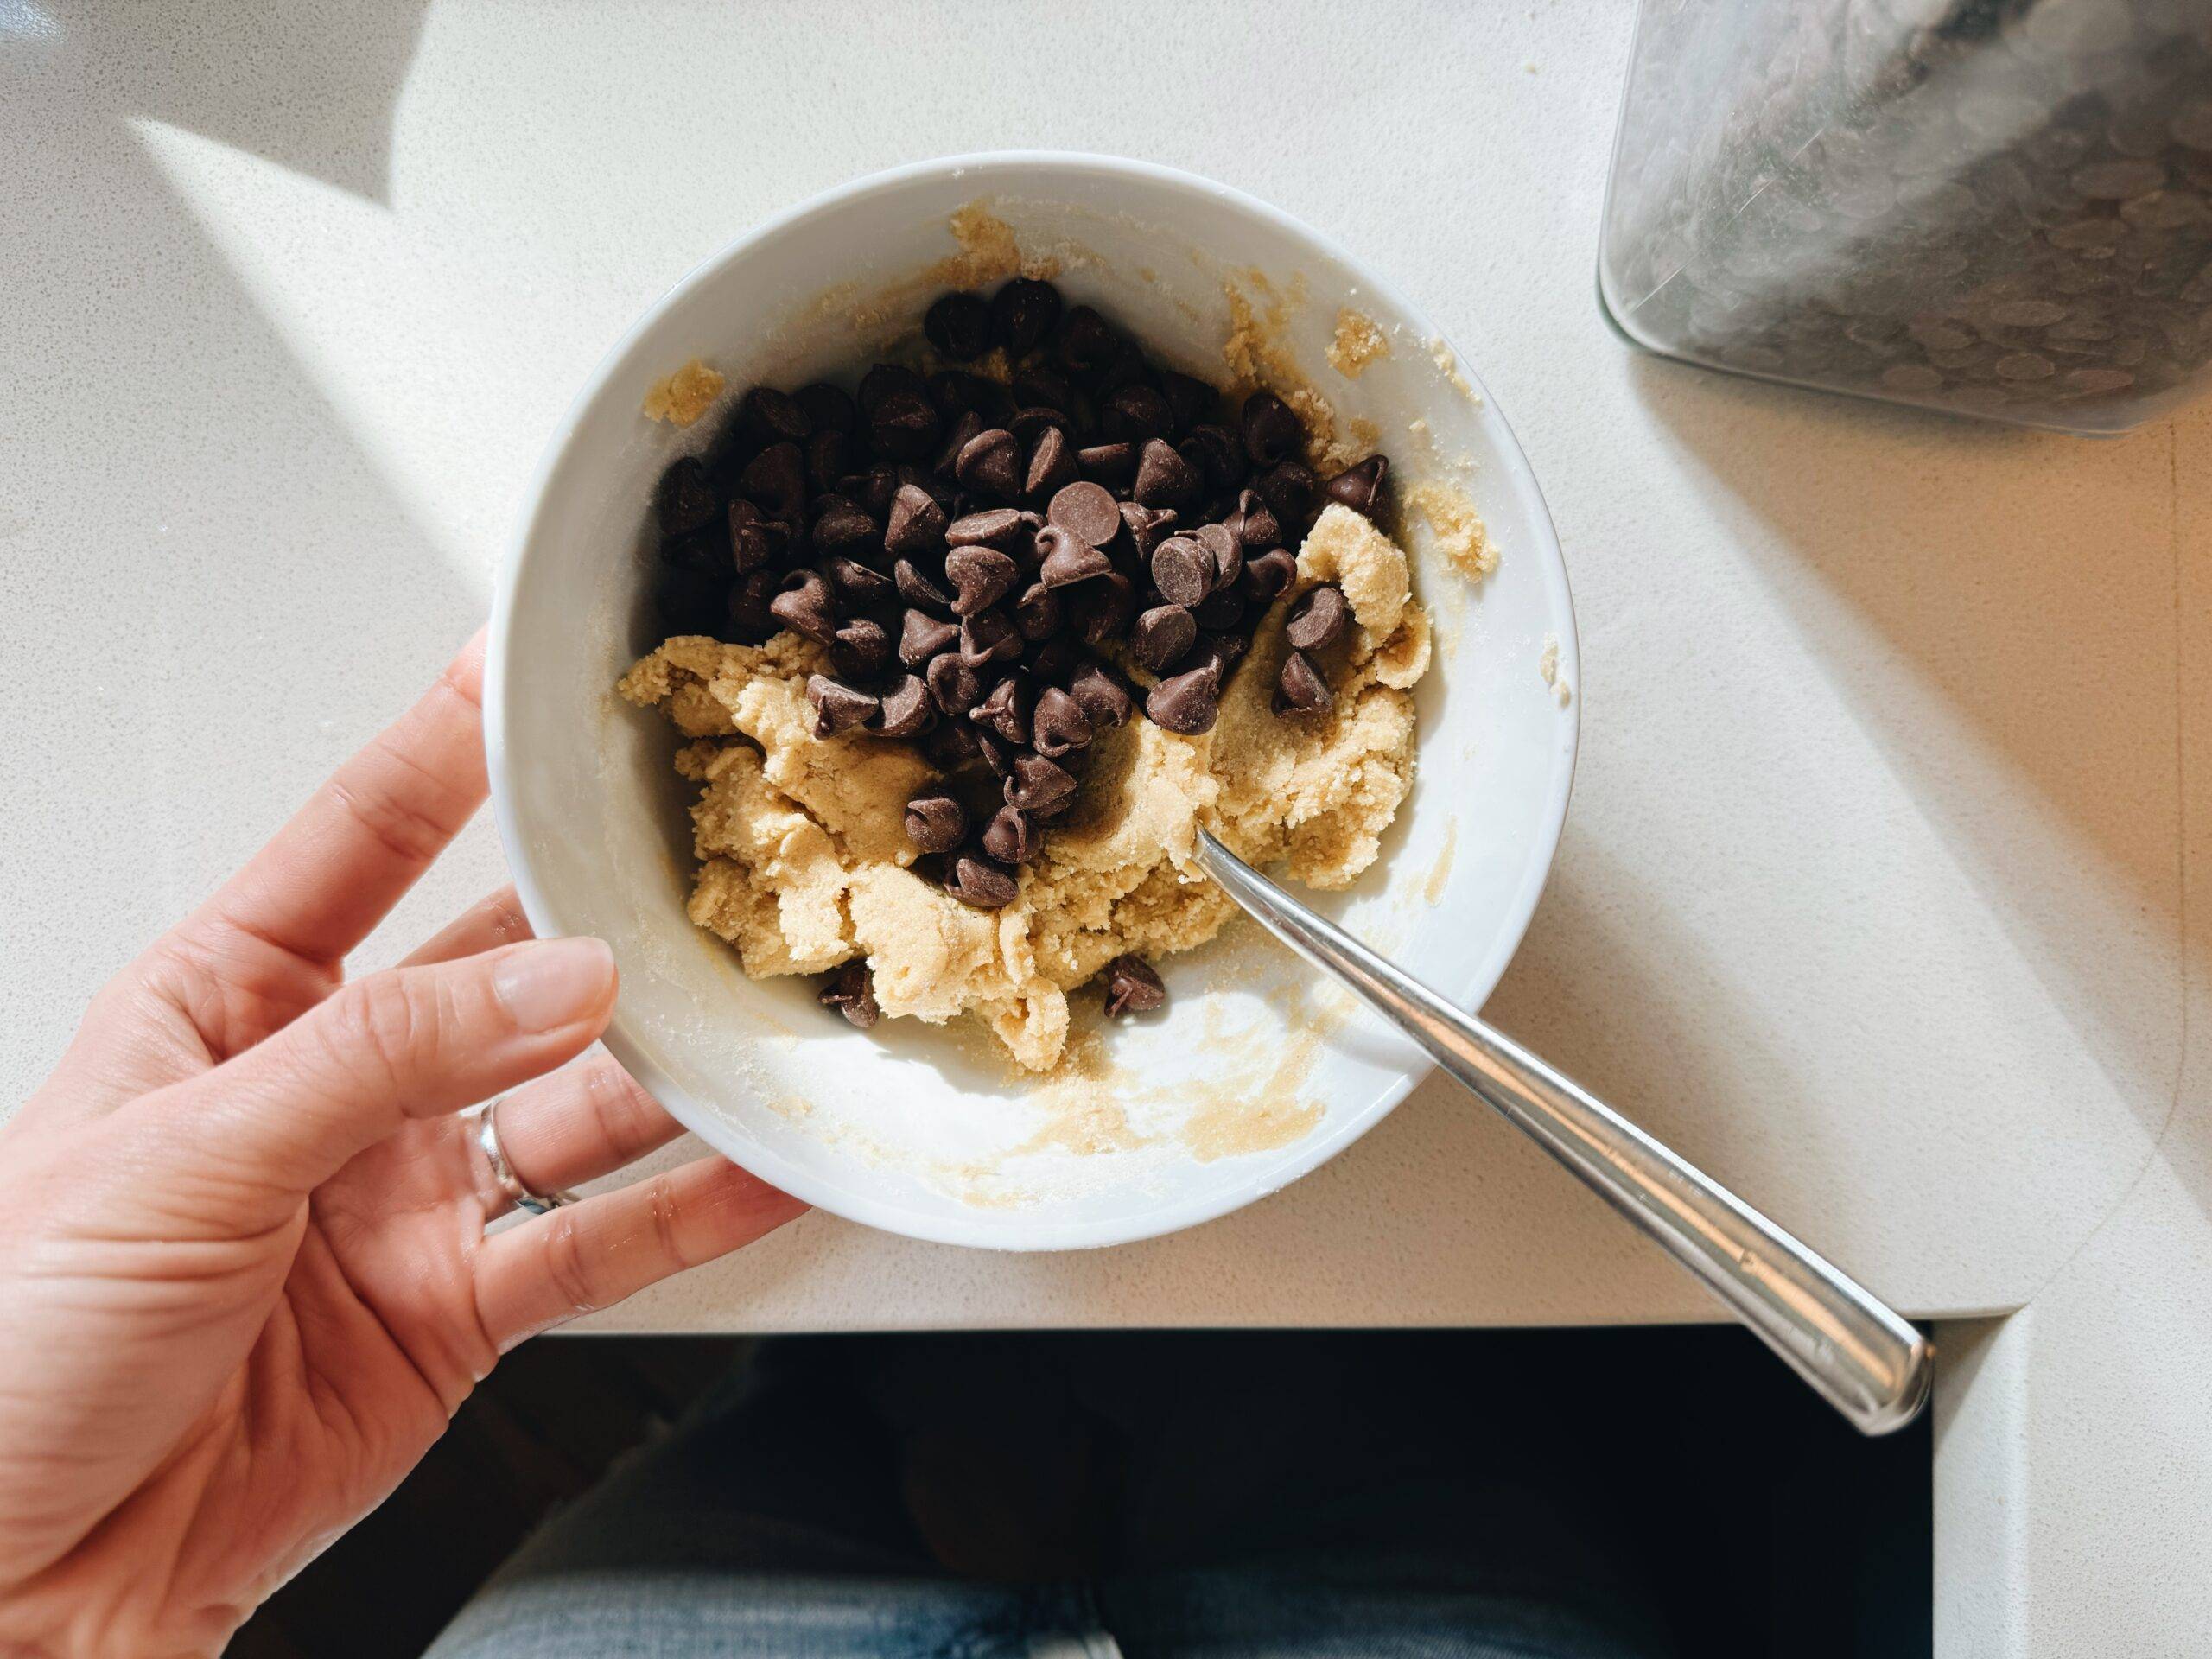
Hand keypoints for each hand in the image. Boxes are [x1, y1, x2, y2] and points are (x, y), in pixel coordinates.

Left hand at [0, 634, 803, 1655]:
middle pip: (500, 971)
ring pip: (573, 1104)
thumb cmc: (8, 1356)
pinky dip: (687, 1211)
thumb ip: (382, 1061)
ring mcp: (401, 1199)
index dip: (445, 753)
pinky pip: (595, 1242)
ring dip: (667, 1071)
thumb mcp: (181, 1158)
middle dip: (600, 920)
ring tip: (754, 1022)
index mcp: (225, 1009)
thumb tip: (554, 985)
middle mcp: (329, 1091)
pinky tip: (751, 1166)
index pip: (357, 843)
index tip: (528, 674)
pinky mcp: (457, 1307)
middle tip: (699, 863)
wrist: (25, 1578)